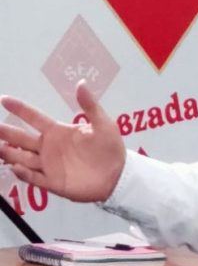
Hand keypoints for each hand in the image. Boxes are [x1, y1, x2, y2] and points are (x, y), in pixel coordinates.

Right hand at [0, 81, 125, 201]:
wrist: (119, 175)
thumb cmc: (111, 148)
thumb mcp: (104, 124)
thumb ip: (90, 105)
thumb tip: (81, 83)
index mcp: (58, 132)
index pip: (34, 118)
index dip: (20, 109)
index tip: (4, 99)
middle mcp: (49, 147)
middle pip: (21, 138)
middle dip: (5, 133)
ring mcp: (50, 165)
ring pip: (22, 158)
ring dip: (8, 153)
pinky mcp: (54, 182)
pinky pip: (35, 178)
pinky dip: (25, 174)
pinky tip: (16, 167)